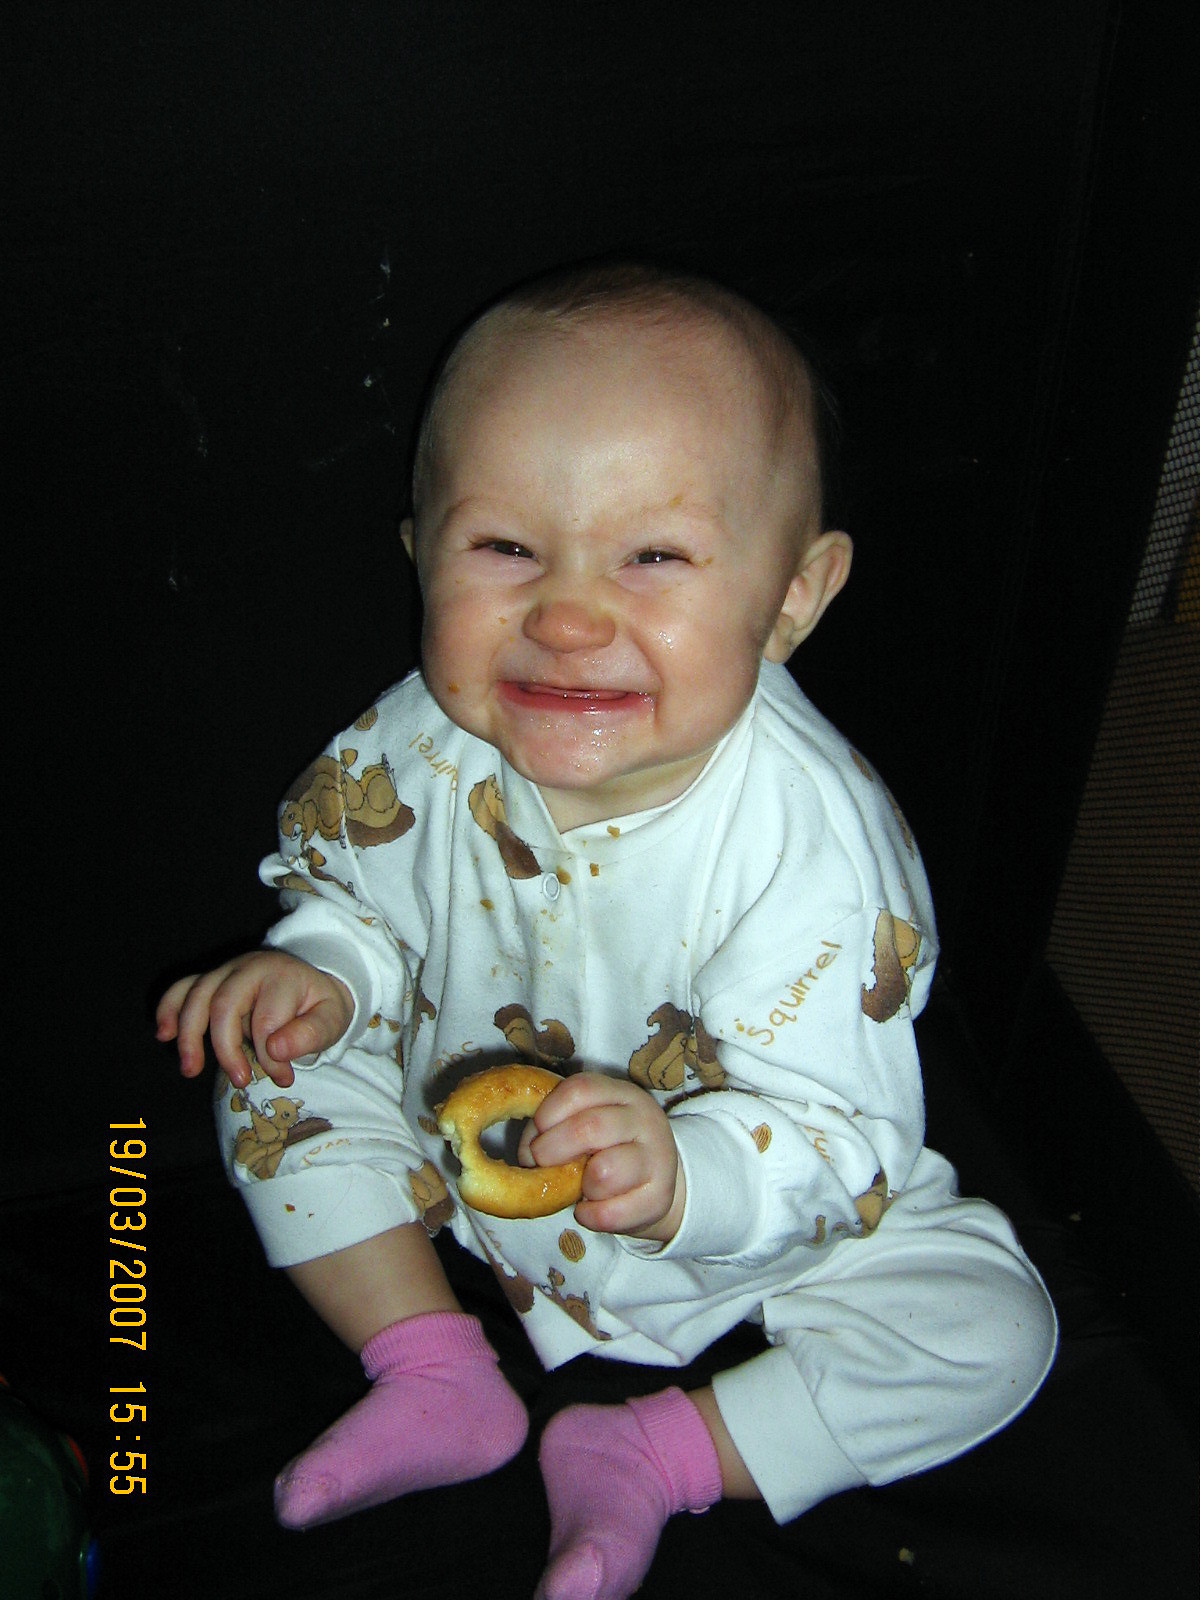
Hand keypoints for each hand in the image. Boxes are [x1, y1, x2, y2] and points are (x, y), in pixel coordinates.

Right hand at [155, 951, 353, 1088]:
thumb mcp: (332, 1020)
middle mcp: (250, 968)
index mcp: (282, 976)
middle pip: (224, 1003)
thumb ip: (310, 1035)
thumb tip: (275, 1050)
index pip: (266, 1019)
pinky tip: (164, 1035)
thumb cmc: (318, 1007)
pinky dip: (169, 1009)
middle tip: (240, 1082)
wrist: (313, 985)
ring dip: (189, 1035)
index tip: (283, 1078)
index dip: (270, 1056)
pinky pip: (182, 988)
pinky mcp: (211, 978)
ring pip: (197, 995)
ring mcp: (226, 970)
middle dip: (226, 1048)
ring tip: (190, 1070)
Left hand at [519, 1073, 685, 1242]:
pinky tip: (588, 1209)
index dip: (548, 1112)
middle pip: (589, 1127)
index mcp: (622, 1094)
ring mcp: (657, 1158)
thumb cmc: (610, 1149)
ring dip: (580, 1186)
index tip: (538, 1132)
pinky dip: (588, 1216)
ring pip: (604, 1172)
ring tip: (581, 1187)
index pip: (580, 1089)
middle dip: (552, 1149)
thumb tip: (527, 1153)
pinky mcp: (659, 1197)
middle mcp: (644, 1120)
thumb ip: (557, 1127)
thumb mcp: (589, 1125)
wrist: (655, 1185)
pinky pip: (609, 1213)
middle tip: (543, 1163)